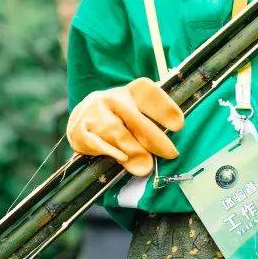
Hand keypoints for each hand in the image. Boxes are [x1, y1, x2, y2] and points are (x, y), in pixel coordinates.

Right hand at [66, 76, 184, 176]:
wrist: (82, 114)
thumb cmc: (119, 117)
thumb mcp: (136, 114)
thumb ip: (149, 132)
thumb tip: (151, 162)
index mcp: (131, 92)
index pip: (149, 95)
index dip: (164, 109)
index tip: (179, 125)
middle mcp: (111, 98)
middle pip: (136, 120)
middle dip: (155, 139)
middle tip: (171, 154)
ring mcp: (93, 112)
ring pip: (118, 134)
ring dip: (134, 150)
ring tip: (146, 166)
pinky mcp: (78, 129)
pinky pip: (97, 143)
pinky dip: (110, 152)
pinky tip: (122, 158)